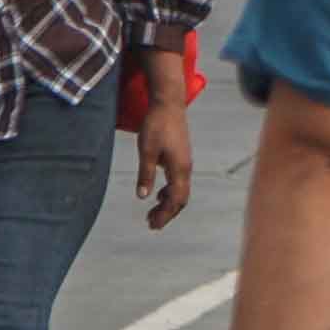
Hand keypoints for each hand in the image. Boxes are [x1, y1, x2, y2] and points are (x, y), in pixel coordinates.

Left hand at [137, 104, 193, 228]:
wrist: (168, 104)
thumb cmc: (157, 125)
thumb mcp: (146, 151)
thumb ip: (145, 175)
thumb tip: (143, 197)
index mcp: (179, 169)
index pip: (176, 199)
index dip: (165, 214)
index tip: (153, 225)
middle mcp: (186, 168)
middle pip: (181, 198)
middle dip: (167, 213)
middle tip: (151, 224)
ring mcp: (184, 162)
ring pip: (180, 190)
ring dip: (167, 203)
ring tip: (152, 213)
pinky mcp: (180, 157)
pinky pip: (178, 181)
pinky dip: (169, 192)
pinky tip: (158, 194)